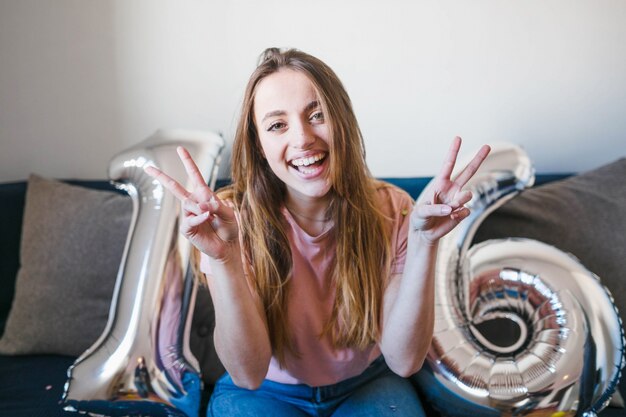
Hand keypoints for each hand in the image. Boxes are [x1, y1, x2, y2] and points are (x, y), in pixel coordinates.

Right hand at [144, 146, 238, 261]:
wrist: (228, 246)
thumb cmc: (229, 228)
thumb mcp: (229, 213)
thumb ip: (216, 205)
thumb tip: (199, 204)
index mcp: (204, 194)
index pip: (194, 175)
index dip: (188, 162)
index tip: (180, 149)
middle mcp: (193, 203)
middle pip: (175, 187)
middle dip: (161, 177)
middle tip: (147, 167)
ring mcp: (188, 215)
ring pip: (188, 204)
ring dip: (200, 208)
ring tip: (211, 216)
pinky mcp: (187, 228)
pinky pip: (190, 219)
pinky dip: (199, 217)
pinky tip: (207, 218)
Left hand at [411, 137, 489, 243]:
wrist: (425, 233)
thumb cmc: (419, 219)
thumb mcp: (421, 212)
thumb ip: (434, 209)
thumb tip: (451, 209)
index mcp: (440, 184)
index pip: (448, 165)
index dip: (453, 152)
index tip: (458, 138)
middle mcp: (451, 189)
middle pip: (468, 171)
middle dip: (478, 159)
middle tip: (488, 146)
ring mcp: (458, 200)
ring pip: (468, 194)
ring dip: (460, 201)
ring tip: (450, 209)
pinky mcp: (462, 212)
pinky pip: (466, 211)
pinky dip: (458, 215)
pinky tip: (451, 218)